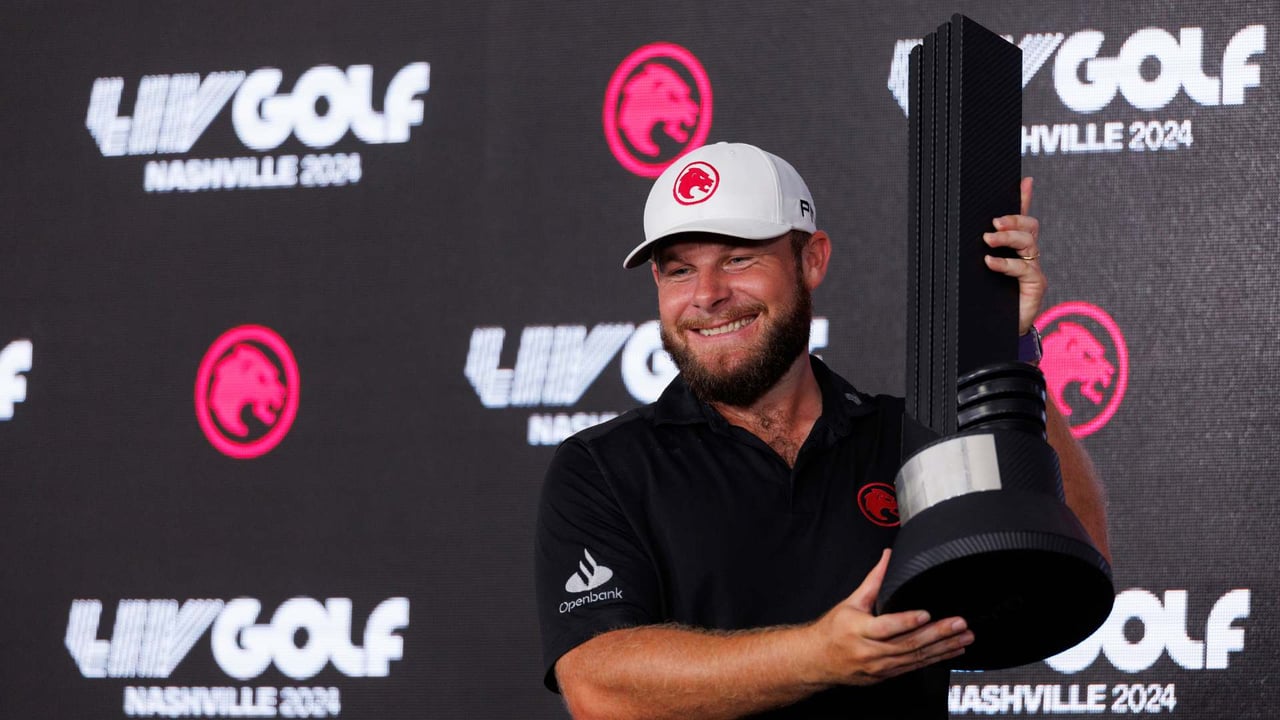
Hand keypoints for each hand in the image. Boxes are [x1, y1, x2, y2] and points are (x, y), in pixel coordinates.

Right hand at [809, 550, 972, 685]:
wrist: (819, 661)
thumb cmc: (834, 630)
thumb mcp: (851, 602)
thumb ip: (873, 580)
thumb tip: (888, 557)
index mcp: (859, 629)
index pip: (885, 627)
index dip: (906, 621)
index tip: (926, 614)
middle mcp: (870, 651)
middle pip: (907, 644)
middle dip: (937, 634)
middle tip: (958, 624)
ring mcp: (880, 666)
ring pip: (916, 658)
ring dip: (943, 648)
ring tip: (964, 637)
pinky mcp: (887, 675)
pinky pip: (915, 667)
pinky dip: (935, 658)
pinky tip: (952, 651)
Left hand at [983, 177, 1044, 334]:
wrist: (999, 331)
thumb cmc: (985, 299)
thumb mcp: (975, 272)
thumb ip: (972, 253)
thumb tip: (945, 233)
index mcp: (1013, 248)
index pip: (1021, 218)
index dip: (1024, 198)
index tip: (1024, 180)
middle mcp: (1026, 255)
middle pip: (1029, 226)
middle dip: (1013, 219)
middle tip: (993, 223)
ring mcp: (1032, 269)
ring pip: (1028, 242)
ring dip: (1008, 238)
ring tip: (989, 240)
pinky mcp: (1035, 285)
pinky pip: (1024, 268)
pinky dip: (1006, 264)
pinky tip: (991, 263)